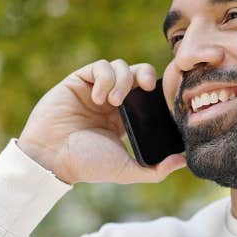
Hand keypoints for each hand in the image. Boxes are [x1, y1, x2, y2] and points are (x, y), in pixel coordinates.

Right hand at [18, 58, 185, 183]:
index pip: (147, 94)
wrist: (52, 157)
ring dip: (122, 80)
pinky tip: (100, 97)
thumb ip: (155, 169)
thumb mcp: (126, 170)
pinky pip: (100, 67)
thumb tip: (184, 161)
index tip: (161, 97)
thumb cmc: (87, 164)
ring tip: (114, 102)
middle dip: (145, 74)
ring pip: (119, 66)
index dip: (157, 90)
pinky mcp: (78, 81)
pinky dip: (105, 77)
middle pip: (137, 73)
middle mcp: (111, 101)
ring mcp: (95, 89)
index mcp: (125, 118)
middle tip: (146, 87)